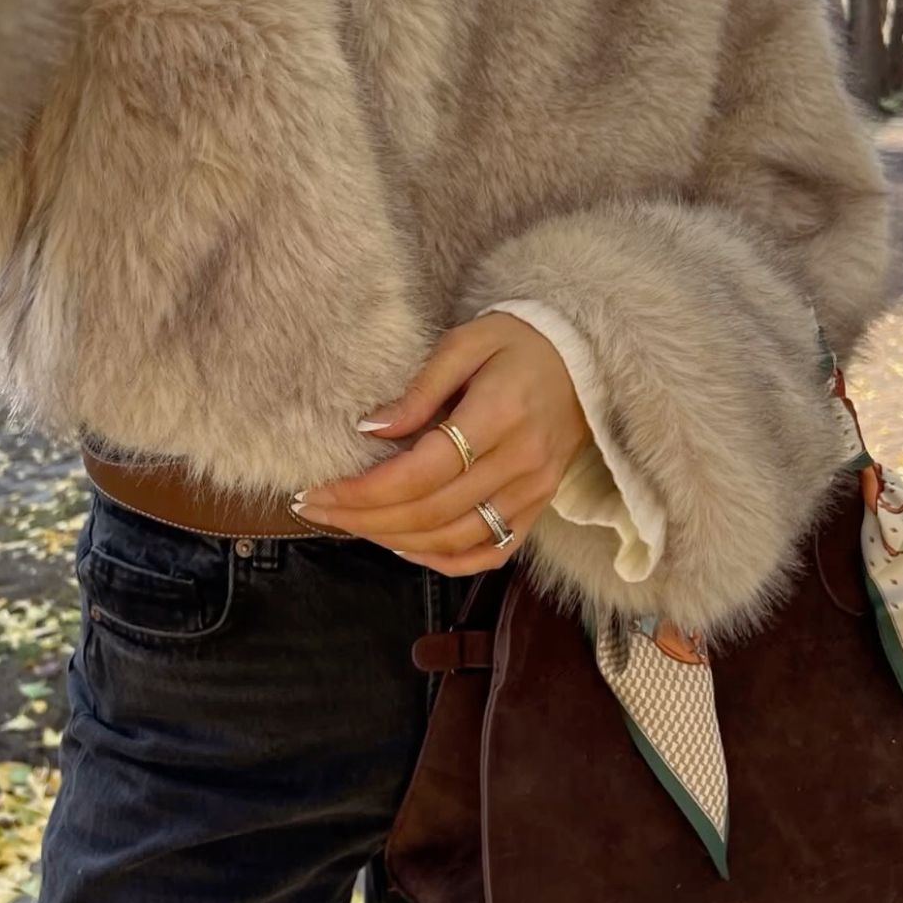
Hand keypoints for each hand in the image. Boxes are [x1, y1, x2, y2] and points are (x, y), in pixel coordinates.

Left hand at [293, 312, 591, 574]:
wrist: (587, 360)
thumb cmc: (519, 342)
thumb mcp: (466, 342)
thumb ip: (419, 389)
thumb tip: (370, 428)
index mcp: (500, 414)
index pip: (422, 472)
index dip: (364, 491)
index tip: (319, 490)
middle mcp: (521, 462)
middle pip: (431, 512)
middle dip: (363, 518)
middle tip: (316, 510)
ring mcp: (534, 492)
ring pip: (455, 540)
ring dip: (394, 540)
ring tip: (350, 524)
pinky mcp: (539, 507)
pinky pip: (491, 552)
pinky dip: (444, 560)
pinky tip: (405, 546)